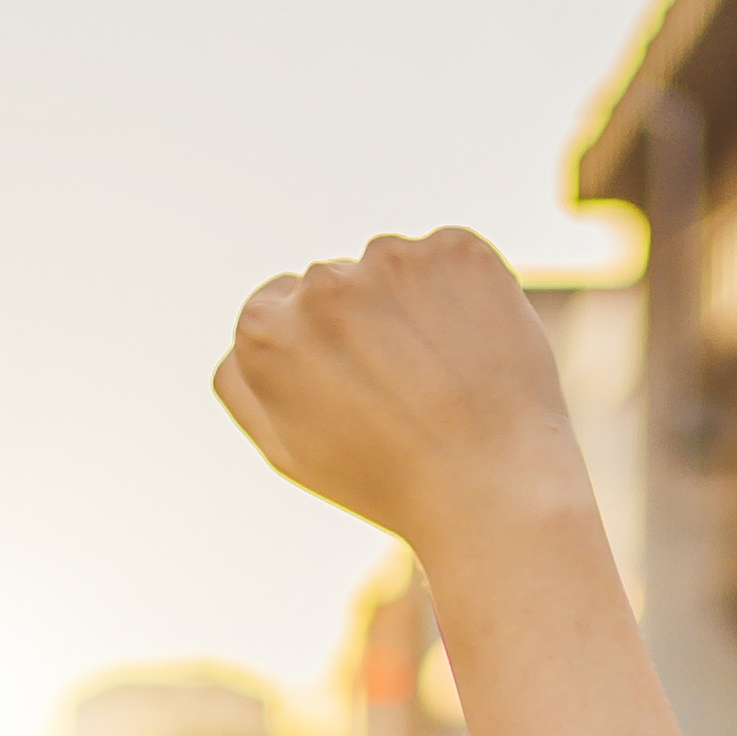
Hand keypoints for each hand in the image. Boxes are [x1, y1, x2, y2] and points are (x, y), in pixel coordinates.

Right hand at [213, 229, 585, 560]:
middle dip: (363, 323)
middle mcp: (320, 283)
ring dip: (412, 305)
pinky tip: (475, 350)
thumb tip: (250, 331)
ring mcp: (391, 259)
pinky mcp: (456, 250)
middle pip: (334, 284)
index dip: (319, 350)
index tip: (353, 386)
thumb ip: (245, 382)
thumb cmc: (384, 481)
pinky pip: (450, 259)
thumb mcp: (286, 449)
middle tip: (402, 390)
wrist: (492, 486)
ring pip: (392, 268)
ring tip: (442, 375)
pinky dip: (463, 293)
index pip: (276, 307)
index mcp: (264, 330)